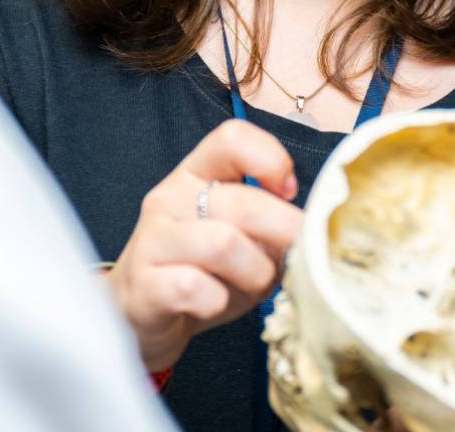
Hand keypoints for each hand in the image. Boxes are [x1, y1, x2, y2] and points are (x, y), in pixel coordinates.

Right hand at [106, 119, 303, 371]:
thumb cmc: (202, 271)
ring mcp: (152, 240)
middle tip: (298, 258)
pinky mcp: (143, 285)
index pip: (232, 138)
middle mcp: (170, 198)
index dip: (272, 160)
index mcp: (196, 174)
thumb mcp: (240, 236)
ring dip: (255, 273)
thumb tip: (313, 228)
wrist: (141, 317)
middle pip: (244, 203)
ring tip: (254, 285)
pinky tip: (213, 305)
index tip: (289, 193)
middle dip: (284, 235)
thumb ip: (270, 221)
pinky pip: (193, 287)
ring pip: (223, 245)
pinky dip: (217, 302)